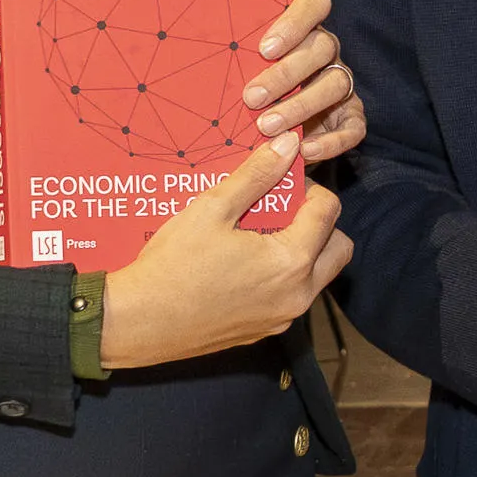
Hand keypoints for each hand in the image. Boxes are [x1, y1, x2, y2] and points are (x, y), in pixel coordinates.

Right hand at [95, 139, 350, 370]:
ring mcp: (282, 318)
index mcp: (292, 261)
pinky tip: (244, 264)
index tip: (282, 183)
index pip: (329, 212)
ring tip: (260, 235)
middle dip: (320, 224)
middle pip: (339, 249)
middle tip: (282, 210)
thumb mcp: (213, 209)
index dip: (311, 189)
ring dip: (304, 251)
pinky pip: (291, 298)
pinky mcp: (264, 332)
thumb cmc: (172, 265)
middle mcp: (297, 295)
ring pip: (318, 277)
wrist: (138, 322)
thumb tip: (288, 145)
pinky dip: (283, 277)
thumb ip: (257, 176)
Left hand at [244, 0, 365, 162]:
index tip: (265, 49)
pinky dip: (331, 140)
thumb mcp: (237, 74)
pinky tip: (304, 149)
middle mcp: (326, 53)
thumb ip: (234, 65)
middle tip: (252, 98)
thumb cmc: (245, 96)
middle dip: (286, 74)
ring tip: (267, 126)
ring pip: (335, 84)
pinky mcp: (350, 118)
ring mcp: (341, 84)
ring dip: (300, 106)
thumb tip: (197, 66)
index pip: (314, 4)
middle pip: (322, 47)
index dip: (294, 22)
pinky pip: (353, 128)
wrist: (267, 146)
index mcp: (302, 31)